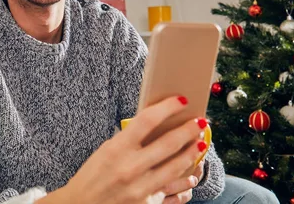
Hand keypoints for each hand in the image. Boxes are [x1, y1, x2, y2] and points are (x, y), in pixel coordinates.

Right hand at [37, 96, 207, 203]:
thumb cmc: (92, 175)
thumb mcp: (106, 150)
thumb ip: (129, 139)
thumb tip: (155, 125)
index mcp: (117, 149)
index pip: (147, 121)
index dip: (167, 108)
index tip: (180, 101)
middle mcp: (130, 167)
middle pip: (168, 143)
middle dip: (188, 130)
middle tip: (200, 121)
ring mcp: (141, 188)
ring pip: (176, 167)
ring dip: (191, 153)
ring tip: (200, 143)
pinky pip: (173, 191)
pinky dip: (184, 182)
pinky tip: (192, 175)